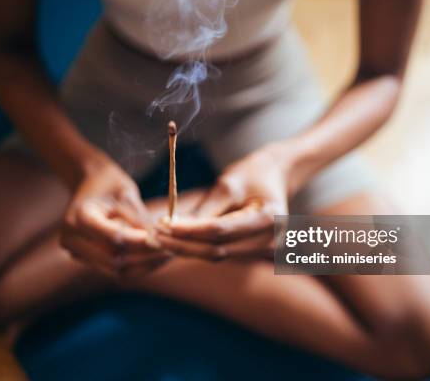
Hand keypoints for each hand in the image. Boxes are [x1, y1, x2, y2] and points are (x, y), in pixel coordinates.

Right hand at [61, 159, 171, 278]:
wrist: (91, 185)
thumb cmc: (111, 184)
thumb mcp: (126, 193)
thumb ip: (137, 216)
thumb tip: (155, 239)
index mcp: (78, 215)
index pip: (111, 236)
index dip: (137, 240)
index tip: (159, 238)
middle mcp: (71, 238)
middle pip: (112, 257)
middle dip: (143, 255)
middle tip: (170, 249)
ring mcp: (76, 252)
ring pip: (115, 269)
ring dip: (143, 264)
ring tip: (167, 255)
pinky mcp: (87, 261)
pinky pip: (115, 271)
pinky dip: (137, 267)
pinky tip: (156, 258)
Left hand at [158, 145, 288, 259]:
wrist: (275, 177)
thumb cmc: (253, 174)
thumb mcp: (229, 182)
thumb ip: (207, 208)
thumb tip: (175, 226)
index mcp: (270, 218)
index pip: (221, 230)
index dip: (189, 230)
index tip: (163, 224)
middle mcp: (271, 241)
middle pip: (218, 250)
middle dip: (183, 245)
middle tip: (154, 235)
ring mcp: (264, 252)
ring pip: (217, 256)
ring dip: (187, 249)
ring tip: (160, 237)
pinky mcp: (253, 254)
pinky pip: (221, 254)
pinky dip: (198, 248)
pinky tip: (176, 240)